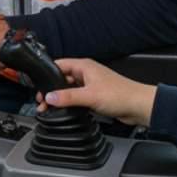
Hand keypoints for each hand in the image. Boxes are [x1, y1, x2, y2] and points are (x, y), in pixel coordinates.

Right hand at [38, 57, 154, 125]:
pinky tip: (66, 111)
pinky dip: (70, 104)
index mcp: (84, 66)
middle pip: (62, 79)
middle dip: (52, 90)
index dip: (47, 75)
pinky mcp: (94, 96)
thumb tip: (49, 98)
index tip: (39, 87)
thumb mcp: (90, 96)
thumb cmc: (121, 94)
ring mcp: (90, 85)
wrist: (138, 106)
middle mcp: (86, 74)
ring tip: (51, 109)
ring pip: (69, 90)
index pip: (59, 65)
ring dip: (61, 98)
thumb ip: (68, 97)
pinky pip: (77, 98)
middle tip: (43, 102)